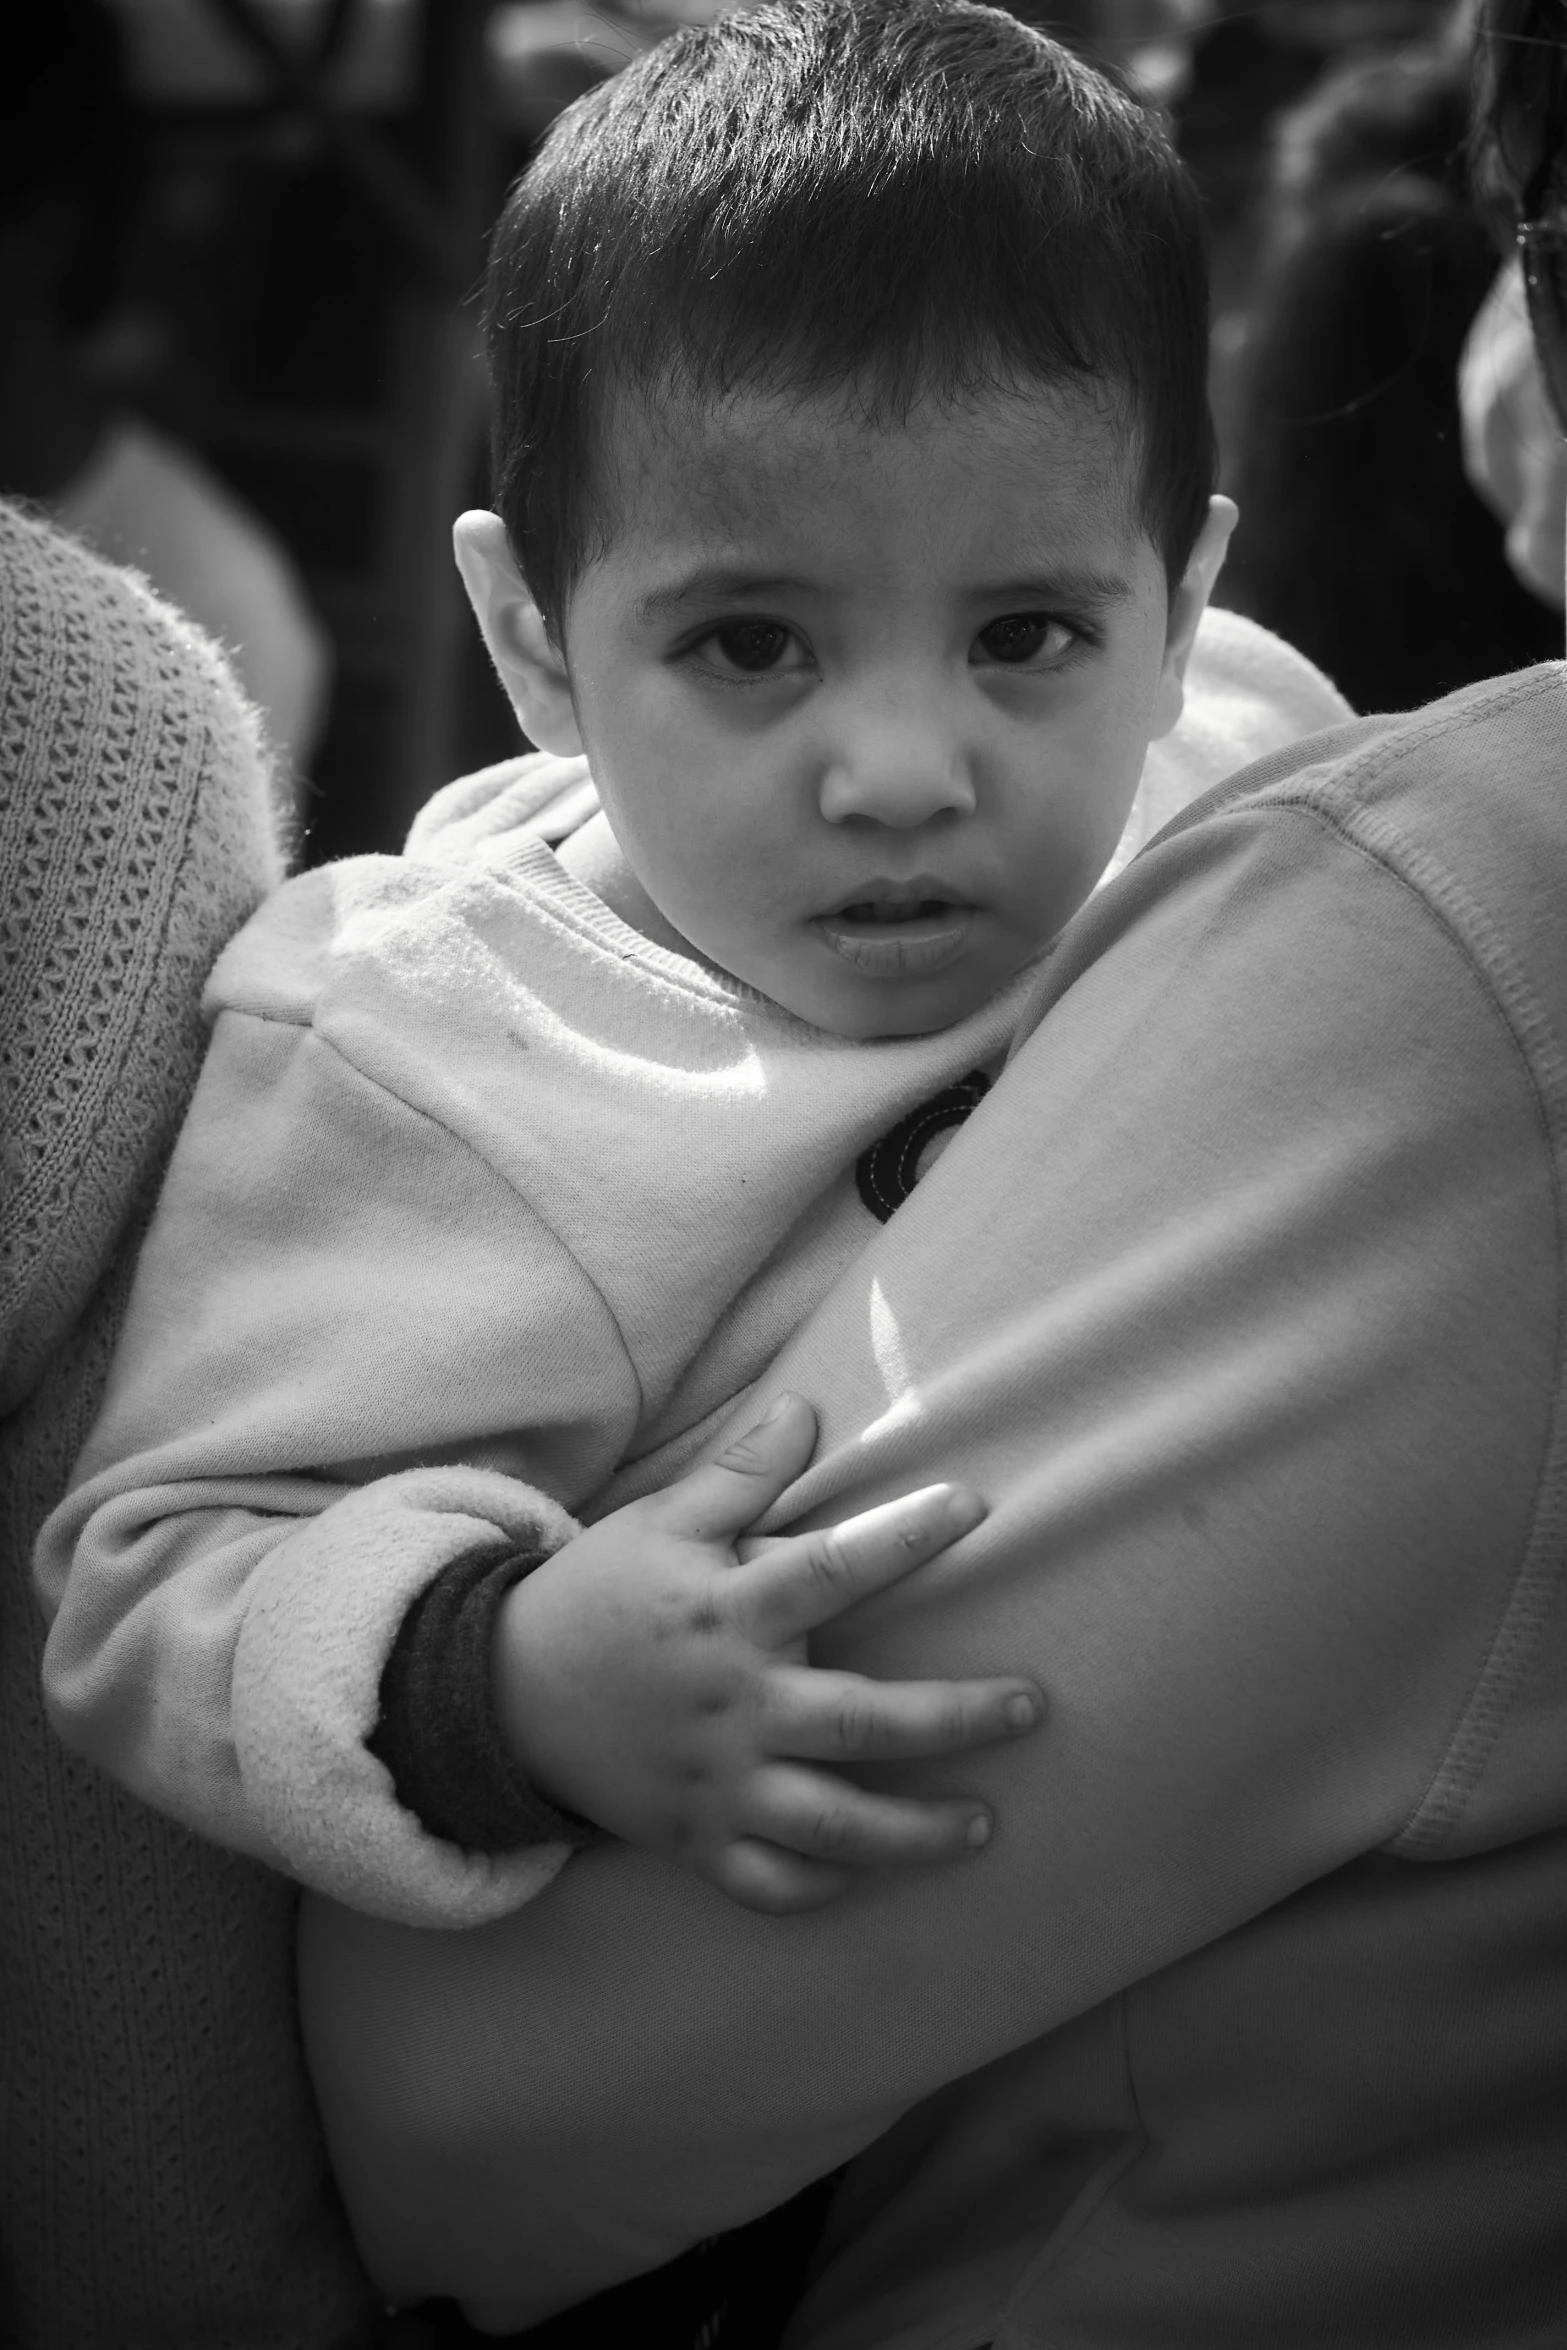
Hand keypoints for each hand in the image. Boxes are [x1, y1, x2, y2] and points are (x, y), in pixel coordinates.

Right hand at [492, 1393, 1042, 1912]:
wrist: (501, 1696)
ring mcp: (716, 1784)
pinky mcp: (696, 1841)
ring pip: (833, 1826)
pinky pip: (769, 1886)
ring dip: (915, 1833)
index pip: (833, 1569)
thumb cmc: (599, 1596)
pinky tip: (869, 1872)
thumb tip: (806, 1410)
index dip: (907, 1536)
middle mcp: (733, 1707)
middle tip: (1030, 1706)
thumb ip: (739, 1472)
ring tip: (983, 1825)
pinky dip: (821, 1889)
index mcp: (728, 1614)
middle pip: (862, 1723)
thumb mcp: (661, 1521)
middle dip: (956, 1719)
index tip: (973, 1509)